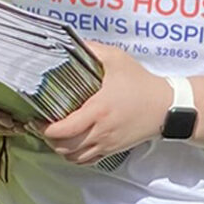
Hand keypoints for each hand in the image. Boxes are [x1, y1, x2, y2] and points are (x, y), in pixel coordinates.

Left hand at [40, 42, 170, 165]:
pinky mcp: (113, 150)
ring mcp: (107, 143)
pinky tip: (71, 144)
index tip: (37, 118)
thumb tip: (68, 42)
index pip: (62, 129)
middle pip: (64, 147)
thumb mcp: (116, 59)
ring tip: (55, 135)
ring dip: (60, 149)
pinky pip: (87, 161)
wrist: (166, 106)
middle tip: (42, 126)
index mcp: (97, 109)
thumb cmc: (140, 82)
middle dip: (48, 139)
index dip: (44, 128)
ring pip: (73, 157)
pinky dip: (74, 157)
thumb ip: (91, 50)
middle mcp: (100, 131)